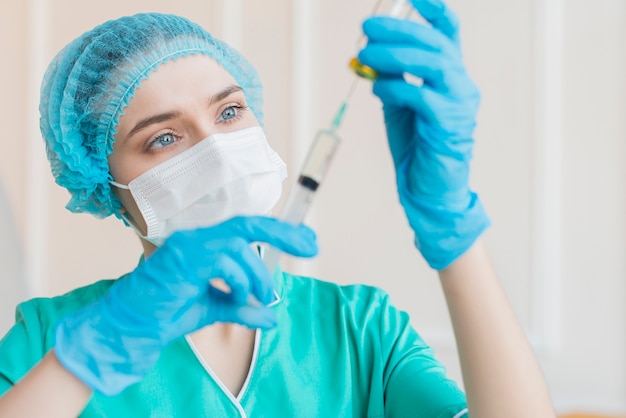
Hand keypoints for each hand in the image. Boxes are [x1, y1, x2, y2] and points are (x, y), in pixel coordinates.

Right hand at [53, 216, 317, 394]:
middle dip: (284, 233)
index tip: (308, 238)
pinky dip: (239, 280)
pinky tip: (237, 297)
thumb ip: (242, 308)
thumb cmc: (167, 313)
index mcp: (205, 243)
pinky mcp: (183, 257)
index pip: (248, 227)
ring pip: (238, 245)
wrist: (134, 327)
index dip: (280, 230)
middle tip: (311, 246)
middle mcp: (198, 237)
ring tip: (261, 295)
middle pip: (248, 224)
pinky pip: (223, 260)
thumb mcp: (215, 309)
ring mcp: (189, 244)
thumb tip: (271, 317)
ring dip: (257, 273)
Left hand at [358, 0, 489, 269]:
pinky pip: (422, 96)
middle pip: (435, 43)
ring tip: (366, 53)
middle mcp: (461, 83)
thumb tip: (367, 53)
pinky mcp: (449, 125)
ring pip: (433, 64)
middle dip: (400, 29)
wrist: (430, 186)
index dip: (433, 9)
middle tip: (367, 27)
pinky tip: (378, 87)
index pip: (448, 32)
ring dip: (396, 54)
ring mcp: (459, 103)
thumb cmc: (417, 143)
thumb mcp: (398, 102)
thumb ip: (390, 76)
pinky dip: (396, 87)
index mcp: (450, 74)